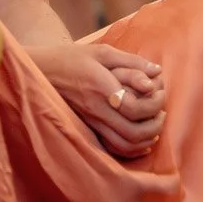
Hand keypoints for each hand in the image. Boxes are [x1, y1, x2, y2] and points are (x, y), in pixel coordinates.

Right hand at [32, 41, 166, 157]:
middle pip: (133, 132)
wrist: (41, 71)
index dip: (154, 103)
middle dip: (155, 125)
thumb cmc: (72, 58)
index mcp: (101, 87)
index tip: (160, 92)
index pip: (134, 107)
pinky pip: (113, 148)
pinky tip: (141, 140)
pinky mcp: (88, 128)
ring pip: (124, 145)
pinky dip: (132, 149)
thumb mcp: (102, 52)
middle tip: (162, 112)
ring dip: (146, 139)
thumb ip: (131, 62)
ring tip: (154, 124)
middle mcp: (96, 109)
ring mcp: (91, 122)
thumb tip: (157, 72)